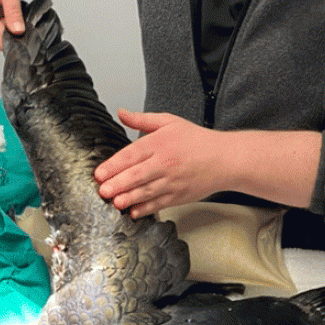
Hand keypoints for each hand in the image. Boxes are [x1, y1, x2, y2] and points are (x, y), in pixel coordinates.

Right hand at [0, 0, 25, 50]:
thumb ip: (13, 13)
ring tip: (23, 16)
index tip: (21, 44)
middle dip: (9, 34)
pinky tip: (19, 12)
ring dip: (12, 26)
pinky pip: (2, 22)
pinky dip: (12, 20)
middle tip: (27, 29)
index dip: (3, 42)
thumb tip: (17, 32)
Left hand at [94, 110, 229, 217]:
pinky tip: (133, 212)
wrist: (225, 159)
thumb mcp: (169, 122)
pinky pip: (159, 204)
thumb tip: (121, 112)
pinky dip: (146, 209)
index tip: (99, 173)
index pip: (131, 154)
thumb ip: (142, 119)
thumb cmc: (196, 140)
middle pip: (137, 175)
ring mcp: (172, 181)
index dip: (114, 165)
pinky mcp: (179, 196)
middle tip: (102, 191)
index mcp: (159, 143)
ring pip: (146, 192)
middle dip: (118, 184)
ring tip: (114, 202)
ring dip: (129, 198)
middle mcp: (164, 163)